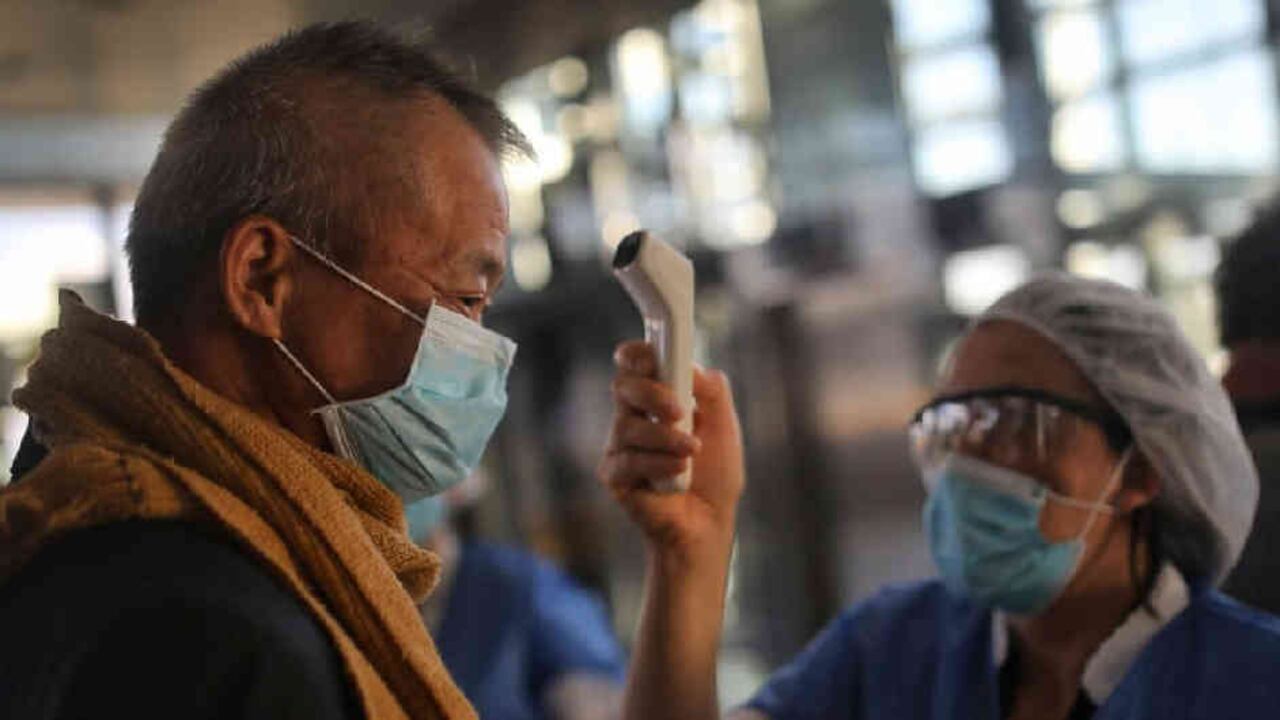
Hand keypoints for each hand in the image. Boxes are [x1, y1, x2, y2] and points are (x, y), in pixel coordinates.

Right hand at [598, 341, 744, 562]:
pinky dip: (657, 463)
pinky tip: (678, 472)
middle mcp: (634, 416)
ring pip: (627, 424)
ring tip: (691, 452)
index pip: (634, 364)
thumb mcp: (725, 425)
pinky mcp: (614, 474)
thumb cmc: (715, 475)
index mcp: (657, 398)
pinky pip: (627, 459)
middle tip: (679, 411)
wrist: (708, 524)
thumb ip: (712, 390)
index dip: (636, 354)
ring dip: (664, 437)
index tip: (652, 355)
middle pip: (624, 385)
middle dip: (652, 393)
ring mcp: (621, 445)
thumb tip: (691, 367)